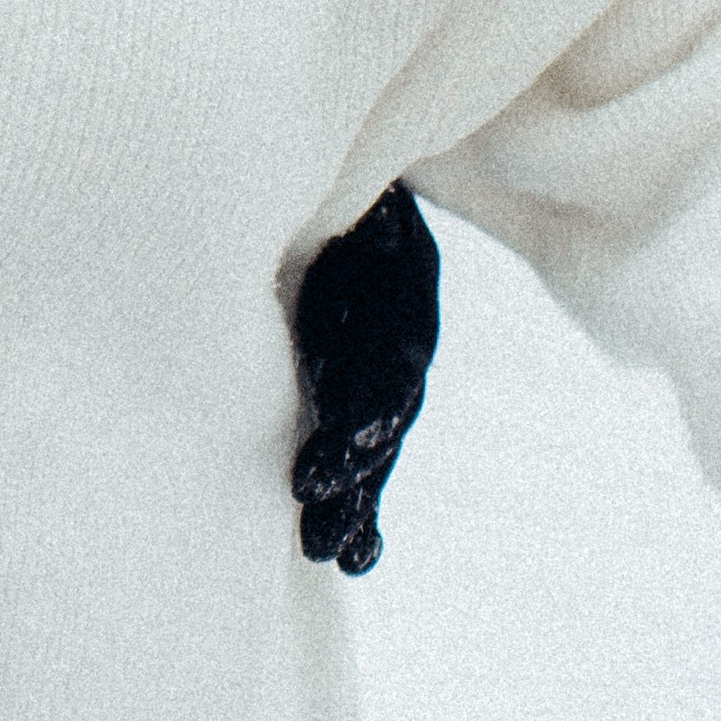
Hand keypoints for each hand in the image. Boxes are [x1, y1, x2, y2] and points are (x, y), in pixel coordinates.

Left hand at [291, 182, 441, 574]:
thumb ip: (365, 221)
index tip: (339, 452)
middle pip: (388, 410)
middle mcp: (406, 328)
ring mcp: (388, 358)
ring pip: (378, 438)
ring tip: (330, 551)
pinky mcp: (363, 379)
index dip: (370, 406)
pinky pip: (367, 446)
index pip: (397, 357)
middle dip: (355, 469)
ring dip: (356, 497)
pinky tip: (356, 558)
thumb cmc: (331, 167)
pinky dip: (362, 502)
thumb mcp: (350, 183)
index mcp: (404, 278)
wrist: (347, 162)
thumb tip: (375, 232)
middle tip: (315, 520)